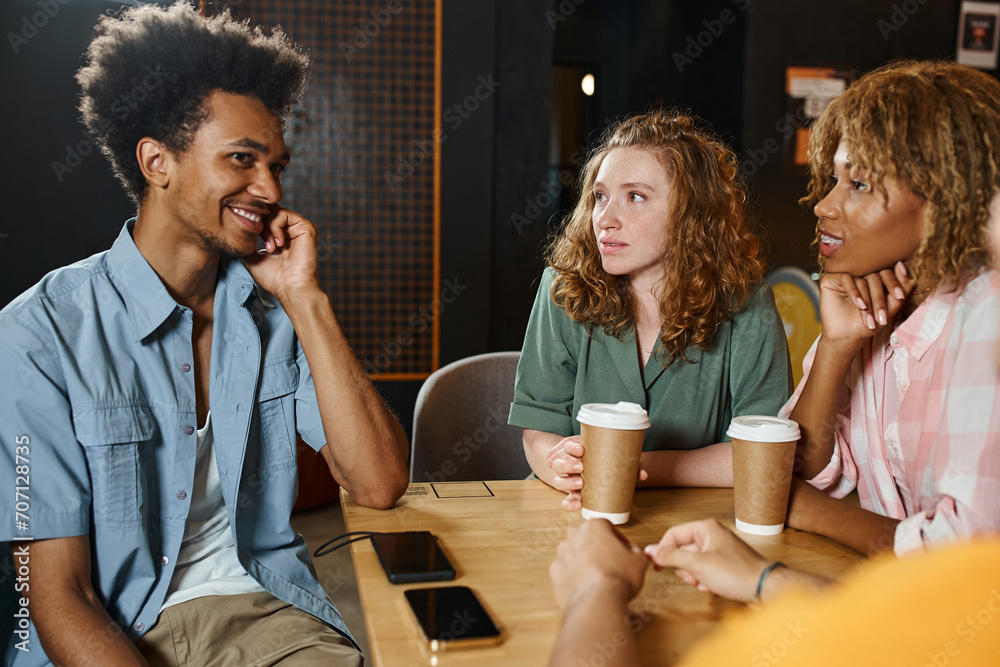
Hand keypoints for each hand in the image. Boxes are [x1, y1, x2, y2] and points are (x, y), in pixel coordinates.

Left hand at [243, 206, 321, 300]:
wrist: (290, 288)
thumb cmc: (274, 278)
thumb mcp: (253, 257)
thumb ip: (248, 242)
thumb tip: (237, 231)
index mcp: (281, 235)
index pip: (265, 216)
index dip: (254, 222)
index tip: (252, 239)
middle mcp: (291, 229)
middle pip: (270, 210)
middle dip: (261, 224)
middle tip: (263, 244)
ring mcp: (299, 228)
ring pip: (275, 211)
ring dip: (267, 228)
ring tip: (271, 247)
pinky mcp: (307, 227)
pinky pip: (284, 214)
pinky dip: (275, 227)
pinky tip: (277, 244)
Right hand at [547, 437, 647, 511]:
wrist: (602, 473)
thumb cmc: (609, 462)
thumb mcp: (618, 459)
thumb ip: (631, 465)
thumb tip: (643, 475)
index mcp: (577, 451)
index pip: (567, 446)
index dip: (571, 447)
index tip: (581, 449)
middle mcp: (569, 465)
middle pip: (559, 464)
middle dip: (567, 465)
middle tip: (581, 466)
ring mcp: (569, 480)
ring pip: (558, 480)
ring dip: (566, 482)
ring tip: (581, 483)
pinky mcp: (572, 495)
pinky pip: (565, 501)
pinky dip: (569, 504)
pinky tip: (578, 504)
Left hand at [549, 519, 648, 608]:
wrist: (597, 600)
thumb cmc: (618, 578)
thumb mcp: (639, 560)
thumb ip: (635, 550)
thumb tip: (631, 552)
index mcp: (595, 526)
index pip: (608, 527)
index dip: (618, 540)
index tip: (623, 550)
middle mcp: (575, 535)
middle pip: (588, 538)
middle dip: (598, 548)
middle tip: (610, 564)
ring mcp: (562, 553)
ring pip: (575, 553)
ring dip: (584, 561)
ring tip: (597, 577)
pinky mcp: (555, 571)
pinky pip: (566, 570)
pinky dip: (574, 576)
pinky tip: (585, 585)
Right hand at [644, 518, 768, 602]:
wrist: (765, 588)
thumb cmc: (735, 573)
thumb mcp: (697, 565)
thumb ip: (670, 557)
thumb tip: (649, 551)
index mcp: (705, 528)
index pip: (673, 535)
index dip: (662, 551)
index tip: (656, 567)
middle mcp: (713, 535)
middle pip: (683, 550)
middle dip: (685, 568)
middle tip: (693, 578)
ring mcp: (720, 549)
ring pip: (694, 562)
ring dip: (695, 577)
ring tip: (705, 584)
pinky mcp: (726, 563)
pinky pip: (705, 570)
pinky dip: (706, 580)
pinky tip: (714, 587)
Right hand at [818, 261, 913, 347]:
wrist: (847, 336)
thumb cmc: (868, 322)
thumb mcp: (889, 308)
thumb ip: (899, 289)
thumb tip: (905, 268)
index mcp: (874, 277)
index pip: (886, 272)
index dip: (894, 283)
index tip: (900, 296)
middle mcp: (859, 273)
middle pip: (875, 276)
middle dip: (879, 298)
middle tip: (882, 316)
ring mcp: (846, 275)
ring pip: (861, 280)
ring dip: (867, 301)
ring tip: (869, 319)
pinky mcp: (831, 278)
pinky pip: (846, 278)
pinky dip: (854, 292)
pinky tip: (860, 305)